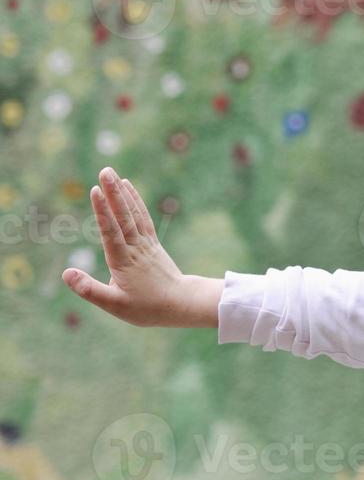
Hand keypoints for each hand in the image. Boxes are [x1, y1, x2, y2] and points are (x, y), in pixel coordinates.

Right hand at [62, 167, 193, 326]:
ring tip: (112, 174)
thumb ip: (89, 290)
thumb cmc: (147, 308)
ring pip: (133, 215)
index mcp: (123, 262)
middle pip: (123, 217)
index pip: (111, 232)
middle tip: (104, 171)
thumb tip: (66, 273)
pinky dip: (135, 202)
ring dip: (123, 193)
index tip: (95, 191)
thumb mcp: (115, 305)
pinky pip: (142, 219)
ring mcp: (146, 244)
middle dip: (113, 193)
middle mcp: (135, 248)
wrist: (181, 304)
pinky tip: (128, 188)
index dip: (102, 211)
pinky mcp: (152, 243)